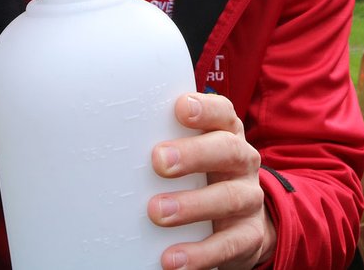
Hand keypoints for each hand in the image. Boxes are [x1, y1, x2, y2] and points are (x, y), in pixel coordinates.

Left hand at [149, 93, 276, 268]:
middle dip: (193, 154)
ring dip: (191, 205)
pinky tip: (172, 259)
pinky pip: (228, 245)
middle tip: (159, 161)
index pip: (222, 113)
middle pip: (227, 150)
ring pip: (227, 197)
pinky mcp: (249, 235)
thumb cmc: (203, 176)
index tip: (180, 108)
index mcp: (226, 133)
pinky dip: (200, 253)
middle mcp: (242, 161)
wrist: (242, 224)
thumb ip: (167, 139)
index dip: (205, 109)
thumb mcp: (193, 152)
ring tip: (157, 212)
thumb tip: (114, 134)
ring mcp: (249, 198)